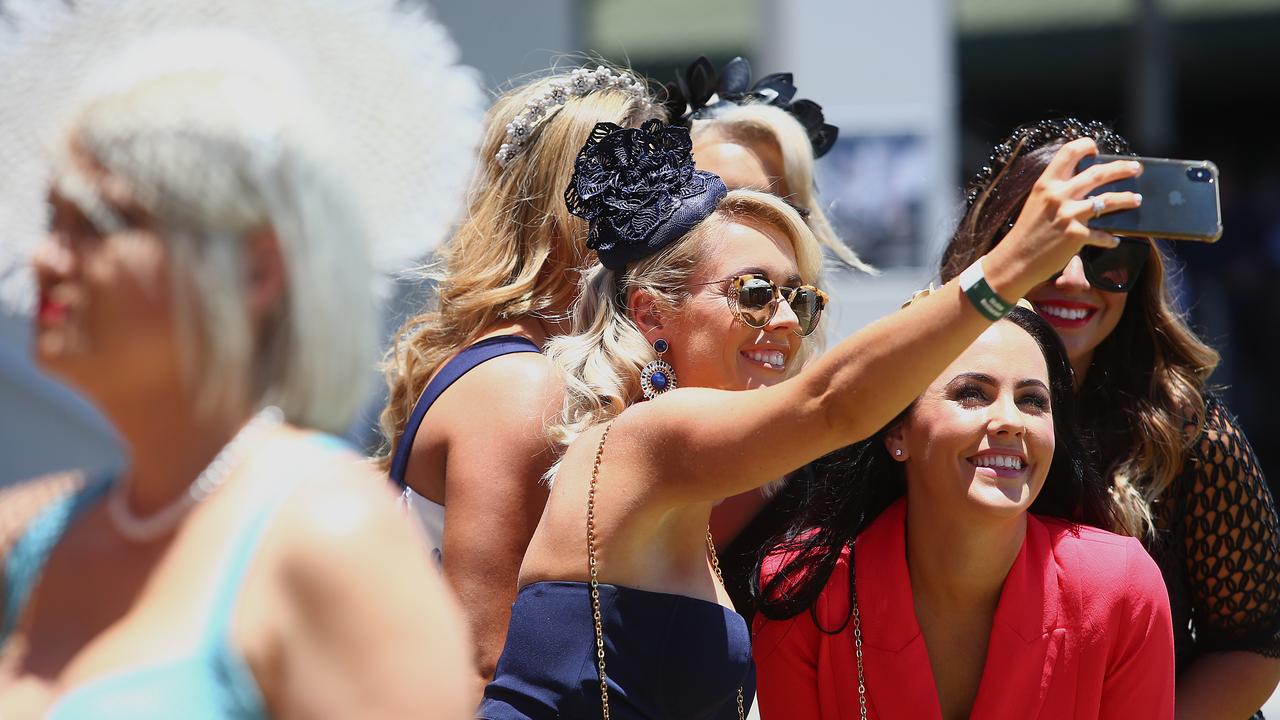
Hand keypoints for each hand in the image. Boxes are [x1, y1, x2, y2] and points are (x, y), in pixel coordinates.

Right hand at [986, 138, 1142, 298]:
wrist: (1016, 260)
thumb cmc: (1026, 232)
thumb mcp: (1036, 203)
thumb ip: (1056, 190)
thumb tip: (1083, 184)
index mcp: (1046, 184)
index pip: (1069, 152)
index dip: (1086, 146)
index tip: (1096, 150)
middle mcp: (1058, 195)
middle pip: (1098, 173)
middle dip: (1122, 168)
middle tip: (1135, 168)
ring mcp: (1068, 215)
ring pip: (1108, 201)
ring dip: (1128, 198)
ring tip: (1137, 199)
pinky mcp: (1076, 235)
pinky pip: (1102, 234)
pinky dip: (1110, 238)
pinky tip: (1114, 240)